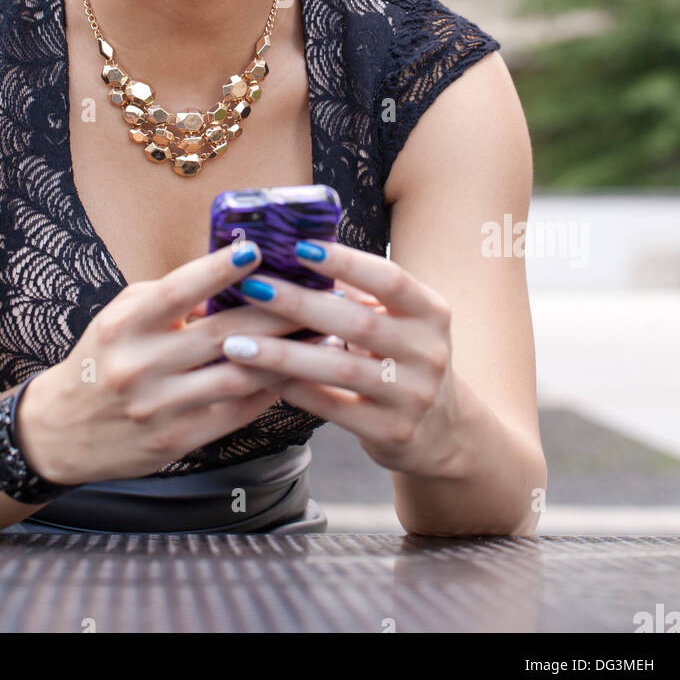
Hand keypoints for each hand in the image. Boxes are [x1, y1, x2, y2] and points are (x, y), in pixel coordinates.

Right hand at [15, 239, 301, 485]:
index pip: (178, 291)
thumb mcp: (122, 318)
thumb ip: (170, 299)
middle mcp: (138, 366)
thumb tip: (233, 281)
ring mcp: (157, 408)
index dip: (218, 269)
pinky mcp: (174, 441)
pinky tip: (291, 373)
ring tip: (319, 336)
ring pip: (236, 377)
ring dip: (283, 355)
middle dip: (275, 313)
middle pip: (221, 335)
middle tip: (315, 294)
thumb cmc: (102, 359)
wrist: (60, 431)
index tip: (256, 249)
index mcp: (124, 327)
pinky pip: (233, 413)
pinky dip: (267, 391)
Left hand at [218, 240, 462, 477]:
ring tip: (237, 342)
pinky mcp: (392, 432)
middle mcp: (428, 352)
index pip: (389, 279)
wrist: (442, 432)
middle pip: (358, 322)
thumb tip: (296, 251)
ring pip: (340, 368)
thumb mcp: (401, 321)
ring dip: (283, 353)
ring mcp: (413, 396)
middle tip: (252, 288)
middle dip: (299, 304)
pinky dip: (294, 390)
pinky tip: (259, 377)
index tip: (298, 247)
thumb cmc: (403, 358)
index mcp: (431, 312)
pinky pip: (333, 408)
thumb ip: (362, 293)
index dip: (346, 262)